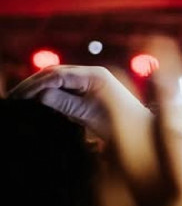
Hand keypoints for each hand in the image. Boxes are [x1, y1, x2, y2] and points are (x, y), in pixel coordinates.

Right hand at [10, 64, 150, 141]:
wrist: (144, 133)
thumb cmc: (122, 126)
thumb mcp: (90, 116)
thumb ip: (65, 104)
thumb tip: (40, 95)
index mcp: (94, 75)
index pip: (56, 75)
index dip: (35, 85)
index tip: (19, 97)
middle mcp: (93, 73)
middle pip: (54, 73)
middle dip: (33, 84)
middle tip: (14, 98)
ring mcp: (92, 80)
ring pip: (58, 79)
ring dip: (40, 88)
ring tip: (21, 100)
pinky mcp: (91, 89)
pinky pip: (65, 87)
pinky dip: (50, 93)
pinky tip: (38, 102)